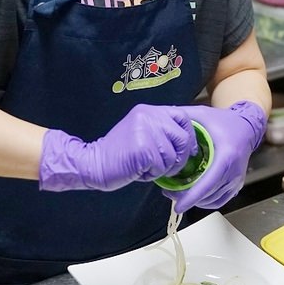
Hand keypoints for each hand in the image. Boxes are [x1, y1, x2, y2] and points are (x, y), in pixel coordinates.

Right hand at [39, 104, 196, 191]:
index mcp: (149, 110)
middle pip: (183, 137)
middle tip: (168, 167)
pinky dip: (152, 175)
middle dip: (180, 157)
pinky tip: (138, 171)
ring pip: (173, 156)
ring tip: (145, 167)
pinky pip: (161, 167)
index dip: (189, 135)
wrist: (94, 163)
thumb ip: (160, 129)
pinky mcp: (143, 149)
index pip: (181, 116)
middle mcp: (148, 116)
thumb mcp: (141, 132)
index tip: (187, 150)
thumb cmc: (119, 153)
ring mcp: (146, 131)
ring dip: (163, 168)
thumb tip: (187, 140)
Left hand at [164, 101, 265, 212]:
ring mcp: (236, 180)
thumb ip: (183, 117)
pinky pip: (220, 200)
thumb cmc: (224, 121)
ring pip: (213, 200)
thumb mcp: (202, 115)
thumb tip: (163, 121)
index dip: (192, 197)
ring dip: (196, 201)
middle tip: (170, 193)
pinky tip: (194, 196)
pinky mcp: (236, 184)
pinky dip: (206, 202)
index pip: (208, 183)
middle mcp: (234, 172)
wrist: (246, 127)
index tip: (178, 205)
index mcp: (226, 156)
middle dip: (188, 199)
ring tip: (178, 193)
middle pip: (209, 195)